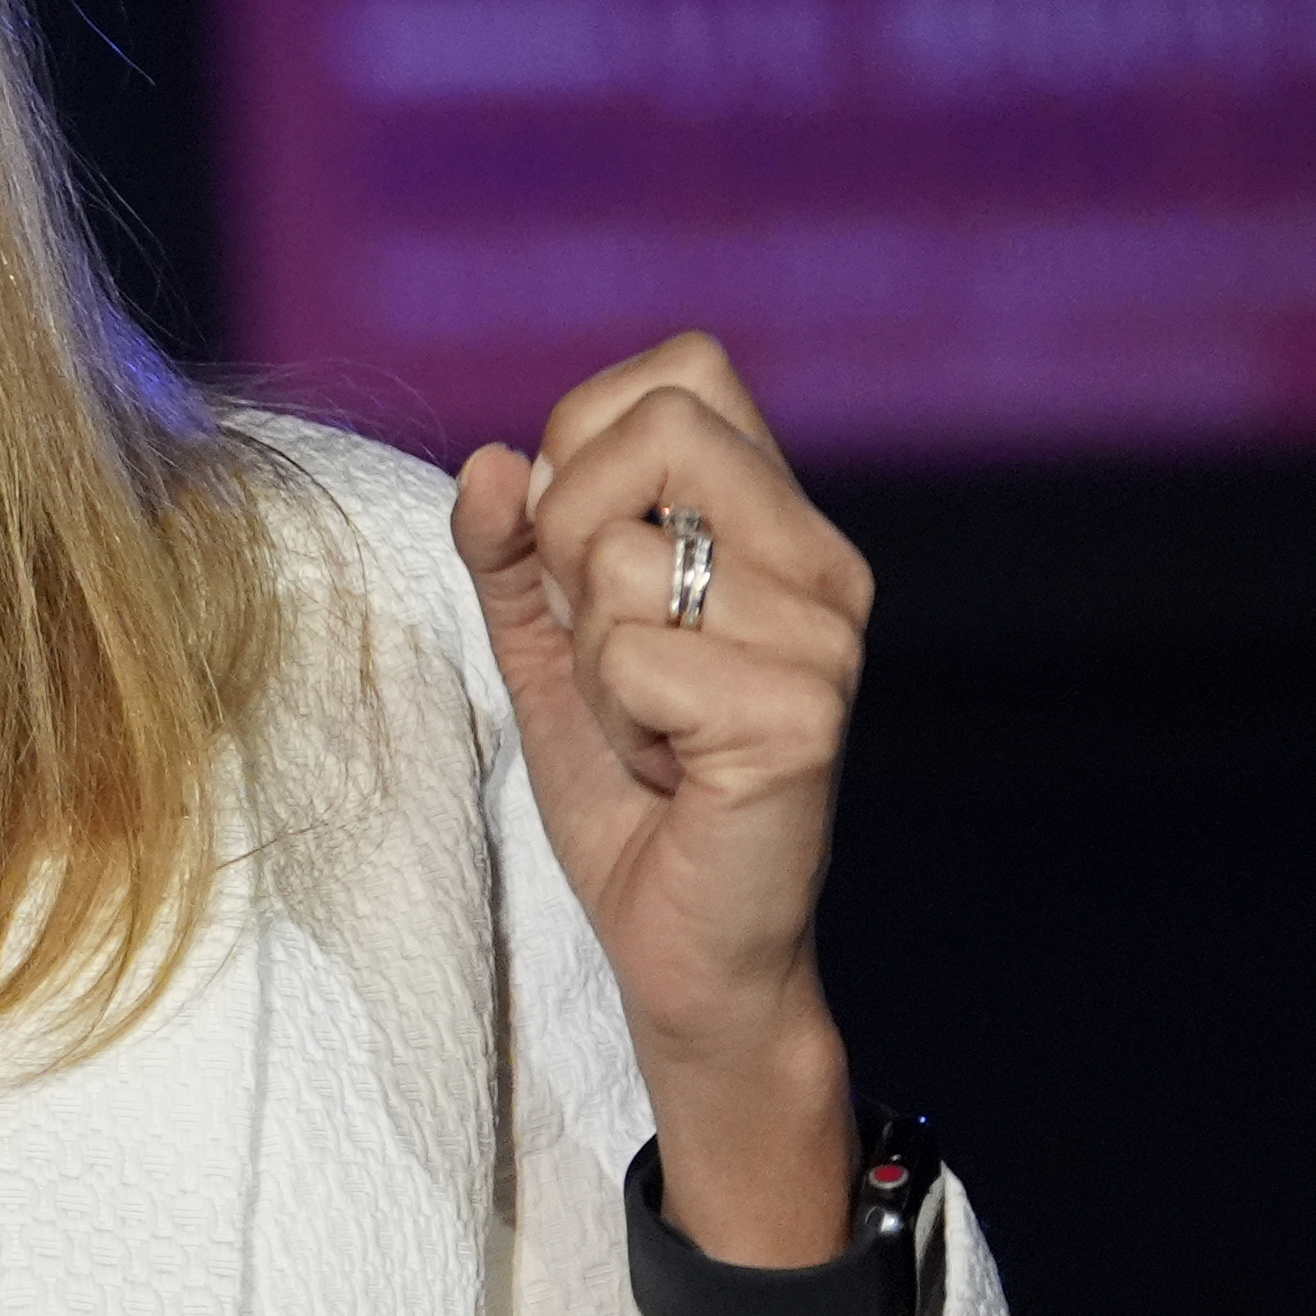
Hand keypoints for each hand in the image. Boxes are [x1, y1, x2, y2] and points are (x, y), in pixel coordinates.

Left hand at [448, 332, 873, 1268]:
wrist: (686, 945)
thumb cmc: (630, 794)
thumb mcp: (546, 648)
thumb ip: (510, 549)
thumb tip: (493, 460)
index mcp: (777, 523)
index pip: (683, 369)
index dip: (587, 436)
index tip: (577, 548)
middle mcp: (822, 563)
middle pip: (657, 429)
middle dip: (570, 533)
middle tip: (598, 640)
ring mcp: (823, 636)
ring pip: (621, 562)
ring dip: (591, 658)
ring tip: (646, 726)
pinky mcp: (800, 713)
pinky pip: (634, 657)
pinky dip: (615, 720)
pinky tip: (667, 769)